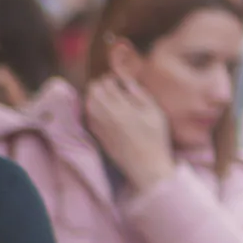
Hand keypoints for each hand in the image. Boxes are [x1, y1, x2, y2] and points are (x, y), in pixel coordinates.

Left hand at [84, 74, 174, 188]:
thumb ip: (139, 94)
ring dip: (96, 96)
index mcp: (120, 107)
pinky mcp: (95, 133)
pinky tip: (107, 111)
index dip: (113, 78)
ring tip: (110, 99)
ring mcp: (97, 124)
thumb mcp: (155, 112)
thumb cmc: (155, 138)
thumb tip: (125, 80)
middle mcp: (104, 114)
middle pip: (92, 90)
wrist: (145, 165)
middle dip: (102, 85)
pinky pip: (88, 113)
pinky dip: (94, 108)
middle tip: (115, 88)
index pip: (105, 82)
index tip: (121, 81)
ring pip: (88, 101)